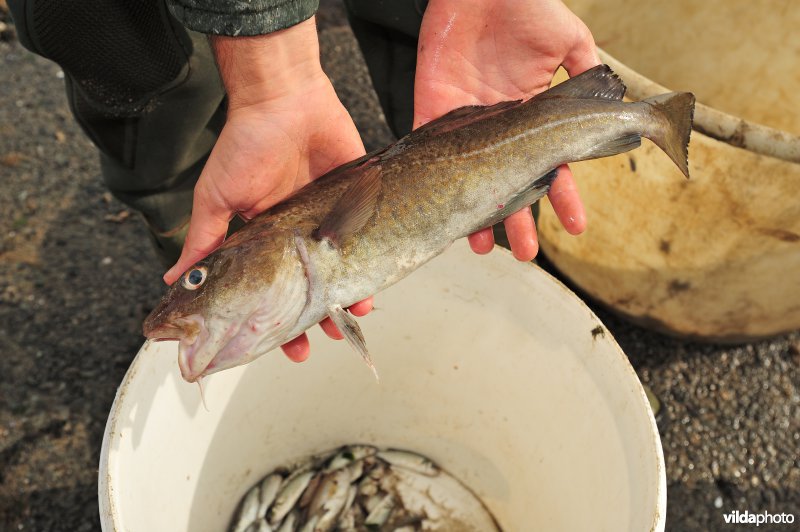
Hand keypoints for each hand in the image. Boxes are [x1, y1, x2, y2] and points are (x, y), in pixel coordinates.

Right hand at [162, 18, 372, 361]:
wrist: (285, 98)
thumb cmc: (244, 146)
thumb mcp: (216, 199)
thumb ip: (202, 242)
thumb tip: (172, 282)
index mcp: (261, 240)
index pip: (267, 291)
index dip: (271, 320)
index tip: (278, 347)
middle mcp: (294, 236)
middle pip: (306, 288)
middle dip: (310, 318)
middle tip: (315, 345)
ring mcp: (326, 221)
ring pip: (339, 271)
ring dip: (344, 297)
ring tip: (351, 318)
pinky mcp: (354, 201)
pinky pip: (365, 240)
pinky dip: (370, 264)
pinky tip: (372, 285)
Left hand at [415, 0, 598, 259]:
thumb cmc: (528, 6)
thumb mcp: (570, 40)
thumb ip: (586, 77)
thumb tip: (615, 107)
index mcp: (534, 114)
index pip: (552, 165)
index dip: (564, 197)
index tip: (576, 226)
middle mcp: (500, 127)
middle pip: (510, 184)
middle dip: (519, 220)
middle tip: (524, 254)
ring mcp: (467, 125)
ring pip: (473, 181)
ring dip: (479, 215)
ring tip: (484, 246)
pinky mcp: (433, 114)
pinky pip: (434, 156)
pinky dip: (438, 186)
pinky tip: (446, 213)